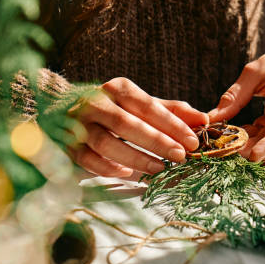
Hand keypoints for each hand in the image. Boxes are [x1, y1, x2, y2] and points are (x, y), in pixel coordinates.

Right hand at [67, 77, 207, 176]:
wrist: (62, 110)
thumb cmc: (113, 109)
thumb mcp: (140, 105)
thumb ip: (170, 111)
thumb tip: (203, 119)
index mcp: (117, 89)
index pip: (147, 105)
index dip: (172, 124)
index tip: (193, 141)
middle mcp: (95, 102)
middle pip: (127, 123)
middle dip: (156, 142)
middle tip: (180, 156)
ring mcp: (78, 124)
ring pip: (106, 143)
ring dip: (135, 158)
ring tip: (158, 168)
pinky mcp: (67, 144)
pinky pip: (86, 158)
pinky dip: (106, 168)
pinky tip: (126, 174)